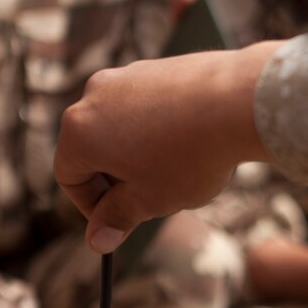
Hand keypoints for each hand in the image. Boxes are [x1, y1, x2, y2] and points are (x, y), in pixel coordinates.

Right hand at [55, 42, 278, 253]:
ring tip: (178, 172)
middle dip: (117, 179)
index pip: (68, 176)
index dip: (92, 207)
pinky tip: (193, 144)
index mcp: (80, 130)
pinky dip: (160, 129)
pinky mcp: (157, 66)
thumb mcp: (150, 199)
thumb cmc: (189, 157)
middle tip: (151, 200)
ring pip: (121, 126)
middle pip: (93, 148)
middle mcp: (94, 95)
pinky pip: (147, 106)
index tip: (119, 221)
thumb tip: (97, 240)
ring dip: (139, 154)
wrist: (239, 103)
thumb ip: (117, 218)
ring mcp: (126, 75)